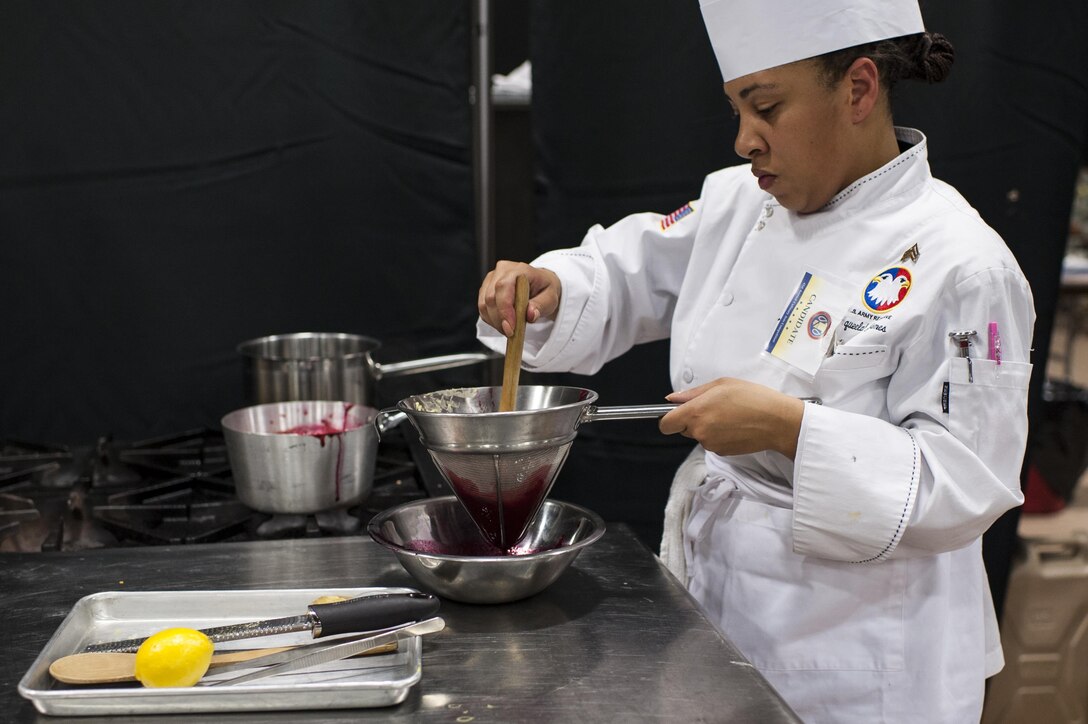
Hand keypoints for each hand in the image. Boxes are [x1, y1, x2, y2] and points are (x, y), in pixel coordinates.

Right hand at [478, 261, 561, 336]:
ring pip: (484, 304)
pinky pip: (482, 308)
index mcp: (520, 269)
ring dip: (495, 321)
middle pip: (491, 297)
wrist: (540, 284)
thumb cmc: (545, 290)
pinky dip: (491, 319)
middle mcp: (502, 270)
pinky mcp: (486, 288)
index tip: (511, 328)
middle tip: (511, 333)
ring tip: (509, 328)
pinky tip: (503, 322)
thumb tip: (530, 314)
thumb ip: (541, 306)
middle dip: (499, 320)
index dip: (504, 309)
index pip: (503, 287)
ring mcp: (492, 278)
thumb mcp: (551, 299)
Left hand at [659, 378, 805, 458]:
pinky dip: (718, 435)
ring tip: (728, 415)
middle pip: (682, 429)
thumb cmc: (752, 398)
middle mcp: (700, 431)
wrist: (777, 421)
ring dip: (706, 427)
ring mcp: (710, 444)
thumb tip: (673, 399)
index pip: (666, 424)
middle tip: (711, 408)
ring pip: (699, 436)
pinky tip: (734, 426)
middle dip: (691, 420)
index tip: (674, 413)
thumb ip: (692, 393)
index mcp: (696, 412)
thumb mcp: (721, 384)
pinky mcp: (722, 453)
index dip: (667, 419)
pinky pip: (712, 442)